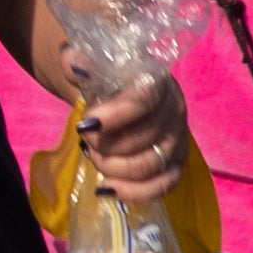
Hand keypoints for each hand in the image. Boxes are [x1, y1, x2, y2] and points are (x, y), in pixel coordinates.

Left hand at [83, 67, 188, 208]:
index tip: (83, 125)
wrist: (110, 88)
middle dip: (105, 145)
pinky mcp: (175, 162)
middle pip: (145, 139)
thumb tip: (74, 63)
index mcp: (157, 81)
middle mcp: (175, 110)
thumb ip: (76, 60)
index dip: (115, 116)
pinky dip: (135, 192)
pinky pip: (164, 185)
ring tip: (93, 156)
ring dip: (113, 167)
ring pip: (151, 165)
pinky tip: (106, 189)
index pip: (144, 101)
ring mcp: (178, 139)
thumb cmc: (99, 76)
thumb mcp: (84, 62)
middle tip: (84, 139)